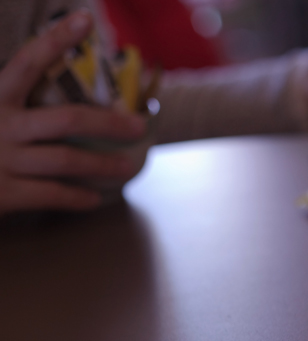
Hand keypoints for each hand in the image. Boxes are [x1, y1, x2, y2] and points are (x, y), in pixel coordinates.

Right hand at [0, 10, 146, 214]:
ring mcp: (3, 160)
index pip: (26, 62)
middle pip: (68, 119)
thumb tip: (38, 92)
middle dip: (109, 123)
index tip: (84, 19)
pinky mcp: (4, 194)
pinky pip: (52, 194)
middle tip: (139, 125)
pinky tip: (92, 198)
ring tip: (127, 167)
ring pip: (68, 159)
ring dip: (104, 164)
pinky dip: (76, 197)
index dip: (55, 40)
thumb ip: (8, 96)